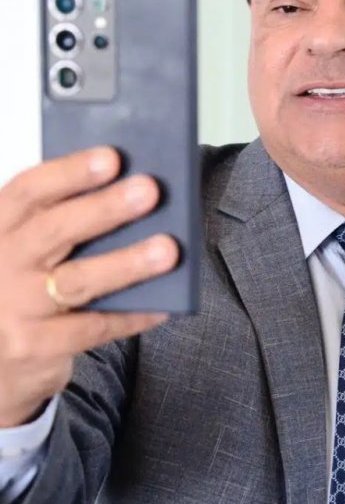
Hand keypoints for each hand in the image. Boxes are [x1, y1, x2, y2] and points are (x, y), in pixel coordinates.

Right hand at [0, 147, 178, 427]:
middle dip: (105, 208)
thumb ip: (64, 223)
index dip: (69, 172)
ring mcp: (14, 308)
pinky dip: (131, 315)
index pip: (27, 191)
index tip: (112, 157)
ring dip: (127, 262)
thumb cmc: (21, 291)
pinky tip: (163, 306)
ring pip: (78, 280)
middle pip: (53, 230)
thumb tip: (132, 192)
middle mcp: (0, 265)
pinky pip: (93, 328)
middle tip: (149, 191)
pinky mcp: (33, 346)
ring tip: (169, 249)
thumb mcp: (28, 250)